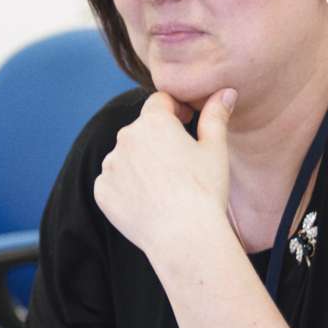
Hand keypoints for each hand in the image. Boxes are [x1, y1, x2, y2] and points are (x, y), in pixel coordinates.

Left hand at [93, 89, 234, 260]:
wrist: (184, 236)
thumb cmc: (205, 191)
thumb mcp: (215, 149)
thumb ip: (215, 116)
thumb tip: (225, 91)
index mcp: (153, 121)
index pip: (160, 102)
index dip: (175, 110)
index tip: (186, 122)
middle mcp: (125, 137)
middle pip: (142, 130)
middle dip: (157, 140)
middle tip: (179, 164)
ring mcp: (110, 165)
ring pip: (125, 156)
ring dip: (140, 163)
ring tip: (163, 187)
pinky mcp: (102, 191)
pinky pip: (113, 182)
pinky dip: (126, 187)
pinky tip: (147, 201)